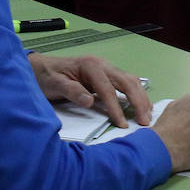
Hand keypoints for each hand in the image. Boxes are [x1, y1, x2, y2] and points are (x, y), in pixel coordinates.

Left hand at [28, 53, 152, 127]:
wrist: (41, 68)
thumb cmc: (47, 77)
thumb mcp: (54, 84)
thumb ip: (72, 91)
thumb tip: (90, 101)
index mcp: (90, 66)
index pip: (108, 89)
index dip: (116, 108)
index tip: (122, 125)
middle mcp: (102, 64)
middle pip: (126, 82)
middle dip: (137, 102)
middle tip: (144, 122)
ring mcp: (106, 68)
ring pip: (131, 80)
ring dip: (141, 98)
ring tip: (147, 115)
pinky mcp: (107, 74)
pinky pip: (128, 82)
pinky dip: (137, 93)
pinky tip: (142, 105)